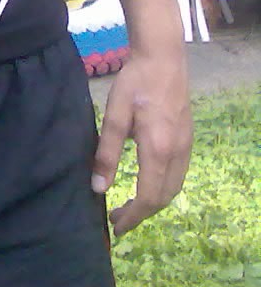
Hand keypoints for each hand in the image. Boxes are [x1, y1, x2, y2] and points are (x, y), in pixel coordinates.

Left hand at [92, 48, 191, 234]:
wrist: (163, 58)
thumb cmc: (134, 84)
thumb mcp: (114, 116)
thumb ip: (106, 153)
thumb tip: (98, 188)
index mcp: (158, 151)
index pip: (148, 198)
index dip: (132, 217)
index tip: (116, 228)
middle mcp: (178, 153)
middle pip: (164, 198)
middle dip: (141, 213)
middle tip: (117, 218)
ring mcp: (186, 146)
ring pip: (174, 187)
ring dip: (153, 202)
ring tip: (129, 205)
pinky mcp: (187, 138)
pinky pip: (178, 174)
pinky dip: (162, 187)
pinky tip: (146, 182)